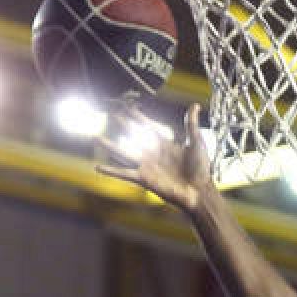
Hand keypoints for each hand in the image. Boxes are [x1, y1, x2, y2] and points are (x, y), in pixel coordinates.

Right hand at [97, 101, 212, 210]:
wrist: (199, 191)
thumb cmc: (200, 169)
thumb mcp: (196, 142)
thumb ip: (191, 124)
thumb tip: (195, 105)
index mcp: (165, 144)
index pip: (148, 126)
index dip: (138, 117)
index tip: (128, 107)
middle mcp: (153, 154)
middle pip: (133, 136)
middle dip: (123, 125)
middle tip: (111, 114)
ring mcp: (147, 166)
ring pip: (123, 153)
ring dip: (109, 145)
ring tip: (95, 137)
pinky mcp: (144, 178)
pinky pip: (124, 174)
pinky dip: (111, 171)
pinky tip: (98, 168)